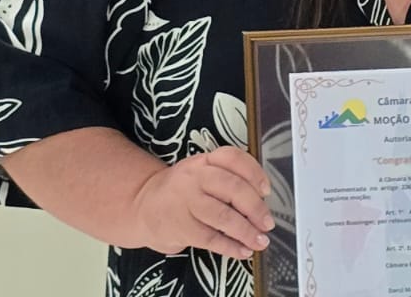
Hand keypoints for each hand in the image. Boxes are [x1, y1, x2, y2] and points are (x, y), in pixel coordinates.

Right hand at [130, 146, 272, 259]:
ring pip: (223, 215)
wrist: (143, 206)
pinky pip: (211, 238)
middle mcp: (194, 178)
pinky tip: (242, 251)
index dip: (254, 173)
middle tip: (267, 222)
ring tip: (260, 240)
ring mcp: (186, 202)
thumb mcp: (199, 173)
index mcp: (203, 162)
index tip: (266, 190)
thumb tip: (260, 200)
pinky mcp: (180, 227)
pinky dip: (230, 247)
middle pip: (232, 188)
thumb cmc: (180, 191)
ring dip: (246, 231)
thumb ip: (226, 178)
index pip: (232, 158)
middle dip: (255, 208)